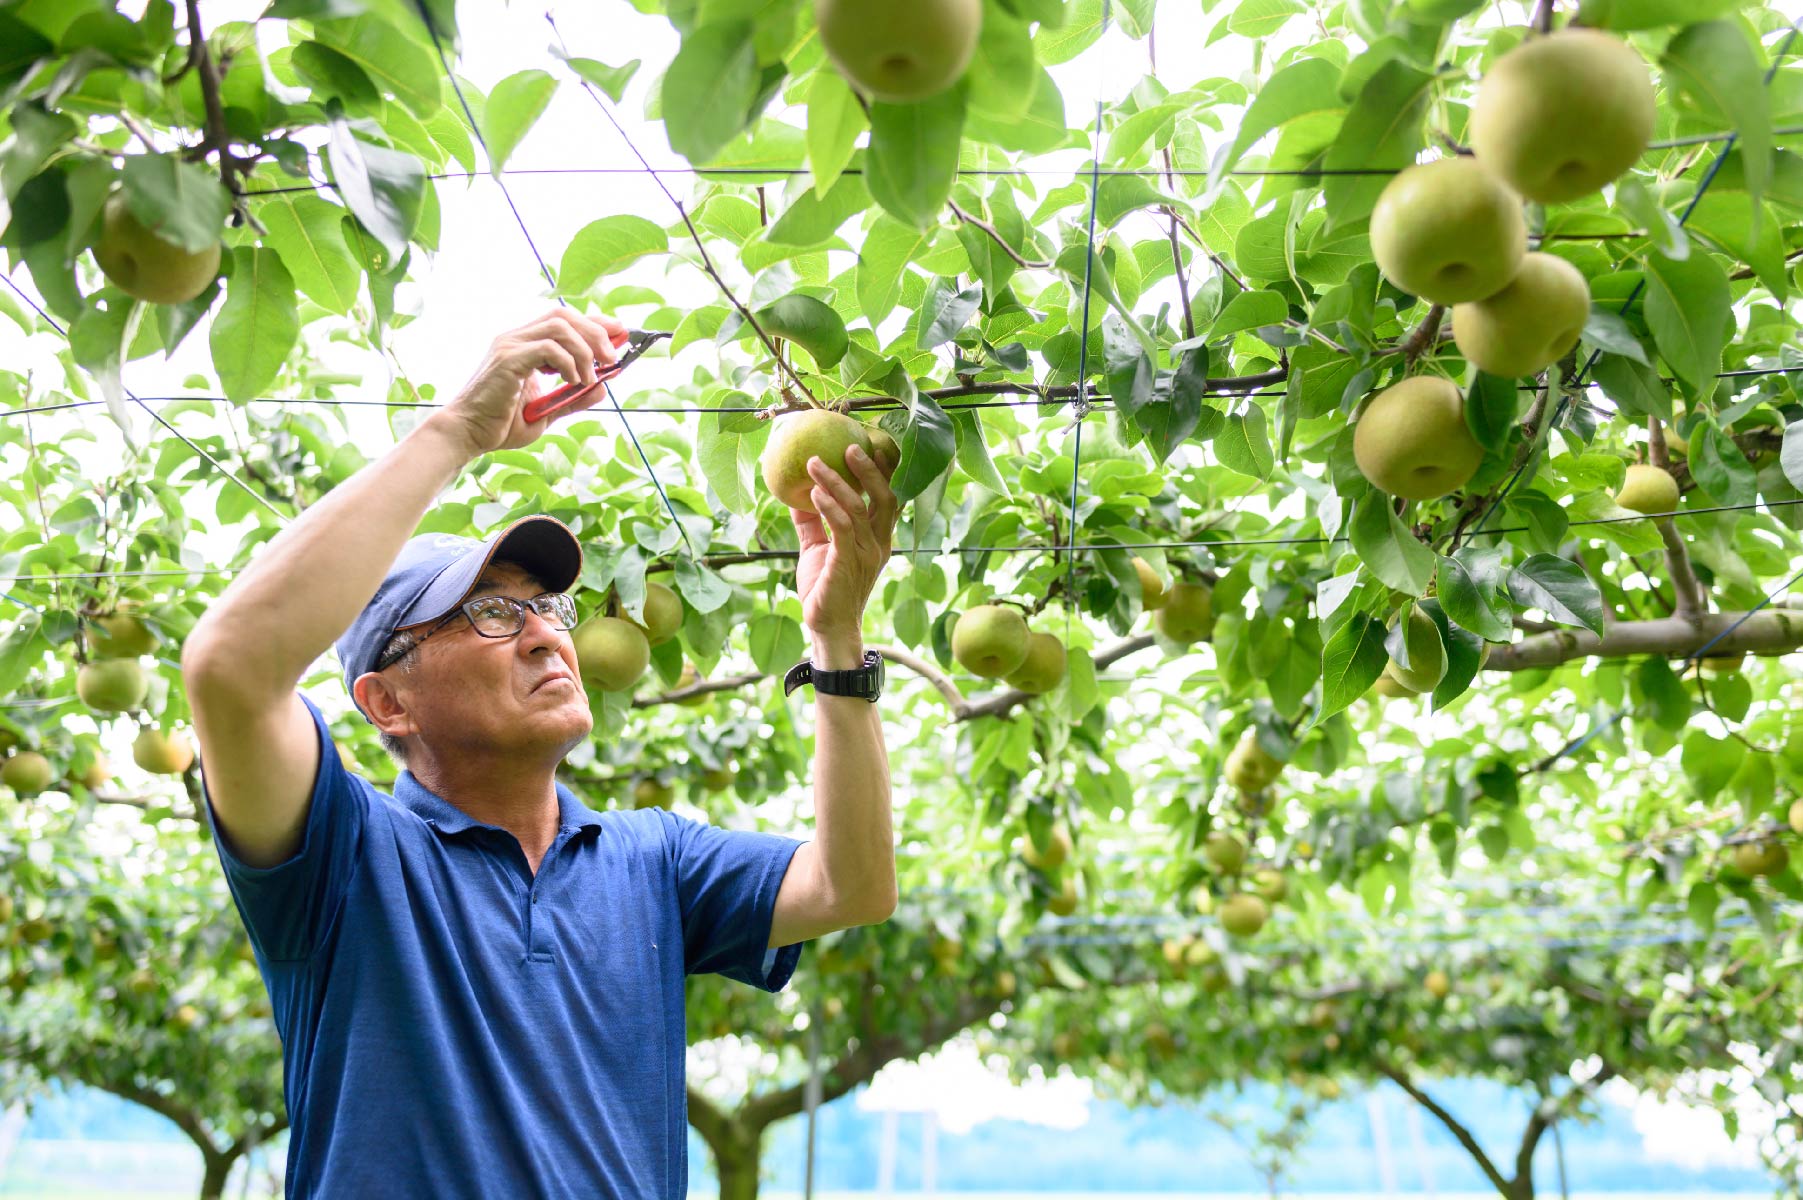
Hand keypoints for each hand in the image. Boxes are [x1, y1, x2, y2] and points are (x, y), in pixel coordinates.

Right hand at [432, 309, 628, 456]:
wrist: (468, 435)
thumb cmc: (500, 425)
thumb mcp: (546, 413)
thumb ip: (573, 399)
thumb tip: (603, 388)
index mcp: (525, 345)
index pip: (565, 320)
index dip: (595, 323)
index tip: (620, 333)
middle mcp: (516, 338)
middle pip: (564, 314)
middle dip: (596, 332)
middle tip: (611, 359)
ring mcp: (510, 346)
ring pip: (559, 326)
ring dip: (584, 349)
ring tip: (590, 376)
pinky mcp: (507, 360)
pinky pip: (547, 348)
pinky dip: (568, 363)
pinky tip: (572, 382)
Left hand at [792, 444, 897, 667]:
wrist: (827, 626)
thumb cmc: (825, 587)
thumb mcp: (818, 548)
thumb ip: (813, 521)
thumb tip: (796, 493)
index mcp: (877, 537)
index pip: (888, 498)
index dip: (884, 472)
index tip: (871, 445)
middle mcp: (879, 543)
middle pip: (885, 497)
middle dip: (869, 469)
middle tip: (849, 447)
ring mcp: (866, 553)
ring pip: (859, 507)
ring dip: (836, 481)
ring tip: (814, 463)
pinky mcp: (848, 562)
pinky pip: (843, 527)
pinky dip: (829, 506)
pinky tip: (813, 492)